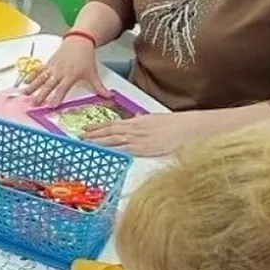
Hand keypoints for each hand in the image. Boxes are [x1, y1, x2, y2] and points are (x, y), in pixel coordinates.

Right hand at [24, 36, 107, 106]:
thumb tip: (109, 96)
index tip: (51, 105)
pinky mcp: (48, 63)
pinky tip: (25, 82)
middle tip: (35, 103)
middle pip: (49, 84)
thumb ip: (99, 86)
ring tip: (25, 94)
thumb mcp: (92, 73)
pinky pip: (38, 70)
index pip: (62, 88)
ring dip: (33, 86)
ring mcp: (52, 67)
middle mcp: (60, 72)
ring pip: (41, 78)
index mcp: (71, 75)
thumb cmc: (85, 58)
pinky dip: (31, 76)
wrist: (78, 41)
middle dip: (41, 94)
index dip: (57, 97)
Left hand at [81, 112, 196, 156]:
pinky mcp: (145, 148)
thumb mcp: (157, 118)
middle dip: (93, 133)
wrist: (190, 127)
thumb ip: (145, 119)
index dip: (98, 126)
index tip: (87, 128)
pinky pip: (125, 149)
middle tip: (79, 136)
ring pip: (114, 139)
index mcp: (138, 121)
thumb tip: (138, 116)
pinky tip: (103, 152)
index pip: (113, 123)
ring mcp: (139, 138)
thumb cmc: (177, 124)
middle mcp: (136, 128)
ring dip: (98, 141)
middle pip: (110, 130)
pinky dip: (113, 150)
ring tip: (85, 143)